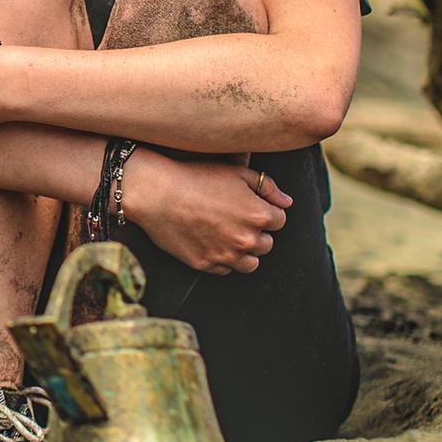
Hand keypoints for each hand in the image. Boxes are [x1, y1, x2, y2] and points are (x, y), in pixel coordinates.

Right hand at [124, 151, 291, 273]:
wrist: (155, 192)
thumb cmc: (195, 176)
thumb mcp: (235, 172)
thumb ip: (267, 186)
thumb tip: (286, 202)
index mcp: (259, 215)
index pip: (279, 221)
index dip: (265, 210)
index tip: (247, 205)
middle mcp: (247, 240)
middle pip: (266, 244)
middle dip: (255, 232)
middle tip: (233, 218)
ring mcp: (226, 255)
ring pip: (250, 263)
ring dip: (243, 251)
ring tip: (226, 235)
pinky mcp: (206, 264)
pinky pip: (225, 269)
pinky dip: (222, 258)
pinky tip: (209, 241)